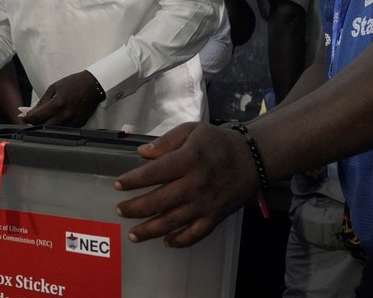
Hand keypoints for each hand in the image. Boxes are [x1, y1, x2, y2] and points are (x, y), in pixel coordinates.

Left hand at [23, 70, 101, 126]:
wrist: (93, 85)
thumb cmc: (73, 84)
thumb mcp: (54, 88)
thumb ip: (42, 102)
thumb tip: (31, 112)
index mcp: (57, 104)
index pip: (37, 117)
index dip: (27, 119)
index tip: (23, 119)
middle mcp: (65, 115)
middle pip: (44, 127)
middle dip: (35, 125)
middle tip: (31, 122)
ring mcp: (72, 121)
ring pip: (54, 131)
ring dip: (46, 127)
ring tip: (41, 122)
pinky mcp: (79, 124)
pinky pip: (64, 129)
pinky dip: (57, 127)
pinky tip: (54, 122)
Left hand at [114, 122, 257, 246]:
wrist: (254, 158)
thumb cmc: (218, 142)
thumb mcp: (192, 130)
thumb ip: (166, 141)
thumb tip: (143, 153)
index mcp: (189, 160)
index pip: (154, 172)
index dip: (134, 180)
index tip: (118, 185)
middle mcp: (196, 184)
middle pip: (160, 201)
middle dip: (136, 208)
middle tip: (120, 211)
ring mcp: (206, 204)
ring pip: (174, 221)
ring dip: (151, 230)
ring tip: (133, 235)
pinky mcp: (216, 216)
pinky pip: (196, 234)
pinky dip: (180, 241)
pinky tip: (166, 242)